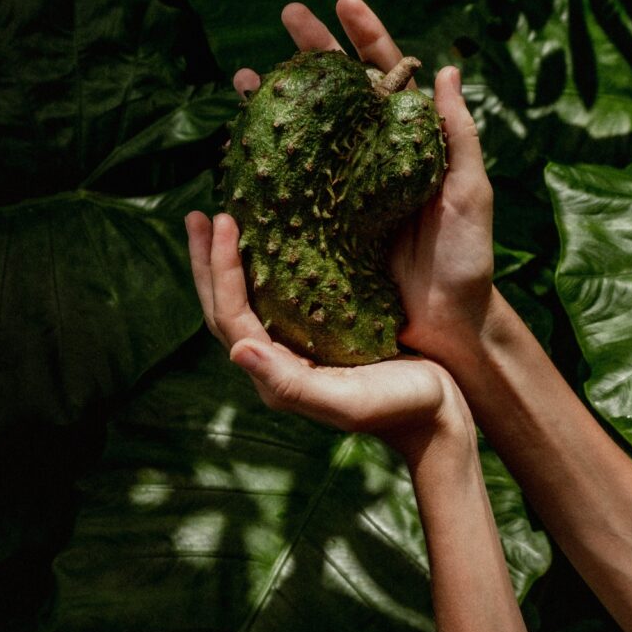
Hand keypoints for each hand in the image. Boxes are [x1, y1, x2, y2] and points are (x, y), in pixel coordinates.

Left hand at [185, 211, 475, 465]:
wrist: (434, 415)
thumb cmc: (399, 406)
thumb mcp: (349, 400)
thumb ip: (292, 384)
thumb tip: (236, 352)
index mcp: (276, 376)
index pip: (232, 318)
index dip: (221, 270)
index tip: (225, 221)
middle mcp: (275, 362)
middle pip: (224, 309)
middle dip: (206, 263)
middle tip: (198, 216)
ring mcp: (293, 349)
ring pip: (243, 303)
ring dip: (224, 265)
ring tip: (215, 224)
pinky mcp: (315, 337)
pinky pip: (273, 300)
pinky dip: (258, 270)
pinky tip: (264, 245)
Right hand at [232, 0, 495, 358]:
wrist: (447, 326)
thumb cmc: (467, 260)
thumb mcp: (470, 194)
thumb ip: (457, 135)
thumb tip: (447, 68)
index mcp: (409, 146)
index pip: (387, 79)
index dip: (367, 39)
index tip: (343, 2)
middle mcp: (374, 162)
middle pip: (339, 98)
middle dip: (313, 56)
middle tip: (286, 18)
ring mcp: (346, 194)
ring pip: (307, 138)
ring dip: (279, 105)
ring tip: (246, 80)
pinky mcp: (326, 228)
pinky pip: (293, 190)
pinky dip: (268, 166)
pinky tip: (244, 145)